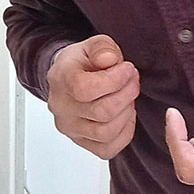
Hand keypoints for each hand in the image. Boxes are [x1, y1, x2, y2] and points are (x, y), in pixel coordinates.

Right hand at [45, 36, 139, 158]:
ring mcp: (70, 128)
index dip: (114, 80)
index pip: (85, 89)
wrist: (68, 78)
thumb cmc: (82, 63)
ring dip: (126, 113)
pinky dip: (124, 133)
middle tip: (133, 81)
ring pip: (105, 133)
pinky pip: (108, 148)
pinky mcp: (81, 143)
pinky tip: (125, 116)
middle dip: (127, 95)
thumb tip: (110, 60)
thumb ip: (102, 47)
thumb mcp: (92, 45)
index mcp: (60, 79)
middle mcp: (61, 107)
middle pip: (101, 112)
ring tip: (129, 97)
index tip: (127, 69)